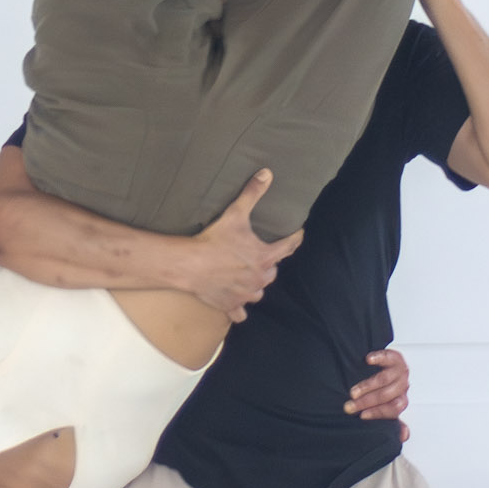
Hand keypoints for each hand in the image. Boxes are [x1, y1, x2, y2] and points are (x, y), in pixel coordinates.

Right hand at [184, 169, 303, 320]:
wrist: (191, 265)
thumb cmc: (214, 240)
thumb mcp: (236, 214)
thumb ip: (252, 194)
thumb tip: (267, 174)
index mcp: (264, 257)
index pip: (288, 247)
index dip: (294, 239)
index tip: (298, 234)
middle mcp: (258, 278)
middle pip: (271, 272)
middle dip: (268, 265)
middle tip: (261, 257)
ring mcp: (245, 294)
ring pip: (258, 292)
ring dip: (256, 285)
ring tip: (249, 278)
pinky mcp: (230, 305)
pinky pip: (240, 313)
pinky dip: (239, 309)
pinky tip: (237, 306)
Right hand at [345, 348, 411, 441]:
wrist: (382, 369)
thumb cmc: (383, 390)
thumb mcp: (386, 406)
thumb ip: (391, 420)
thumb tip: (404, 435)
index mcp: (400, 400)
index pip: (393, 408)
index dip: (378, 413)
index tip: (362, 416)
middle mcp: (402, 386)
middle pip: (386, 395)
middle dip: (367, 402)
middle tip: (350, 406)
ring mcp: (399, 371)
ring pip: (385, 379)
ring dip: (368, 386)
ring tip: (354, 391)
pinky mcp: (395, 357)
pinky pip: (389, 357)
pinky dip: (379, 358)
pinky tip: (368, 360)